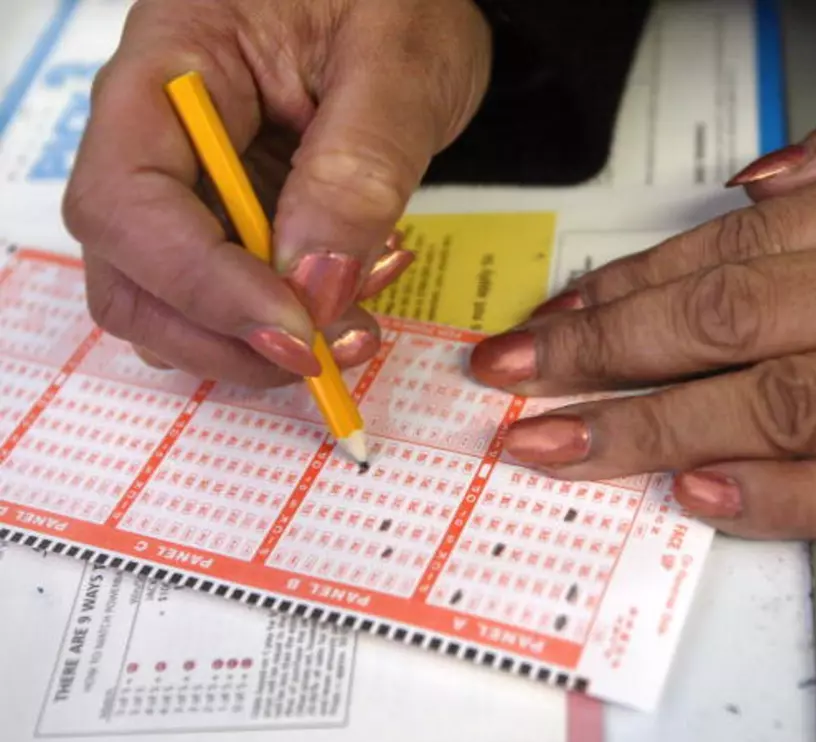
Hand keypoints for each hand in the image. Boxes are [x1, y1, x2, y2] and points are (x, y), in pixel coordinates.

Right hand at [63, 0, 490, 384]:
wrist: (409, 2)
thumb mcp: (399, 65)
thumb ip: (357, 170)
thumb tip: (311, 285)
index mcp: (171, 66)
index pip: (127, 201)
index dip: (200, 285)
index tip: (294, 331)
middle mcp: (156, 135)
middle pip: (130, 274)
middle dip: (224, 336)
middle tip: (327, 353)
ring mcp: (190, 184)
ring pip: (171, 304)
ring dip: (256, 342)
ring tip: (355, 318)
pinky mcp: (230, 218)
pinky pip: (229, 299)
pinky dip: (285, 322)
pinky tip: (350, 293)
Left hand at [469, 94, 815, 539]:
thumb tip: (755, 182)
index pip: (731, 247)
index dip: (623, 289)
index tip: (546, 322)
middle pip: (734, 315)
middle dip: (604, 353)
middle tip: (516, 381)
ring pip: (789, 396)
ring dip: (659, 425)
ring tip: (566, 445)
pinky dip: (791, 493)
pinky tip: (702, 495)